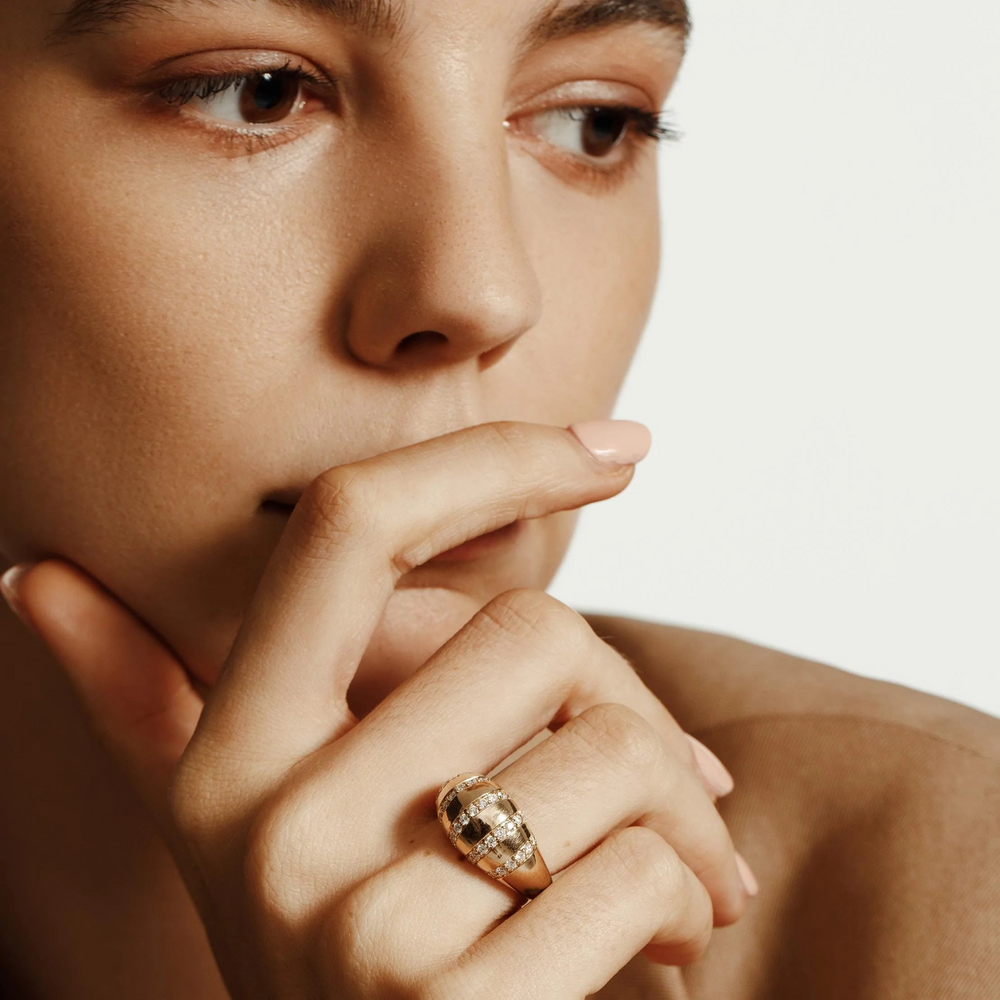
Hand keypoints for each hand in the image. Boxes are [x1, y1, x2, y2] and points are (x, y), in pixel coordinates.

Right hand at [4, 420, 753, 998]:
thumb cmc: (356, 971)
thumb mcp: (233, 841)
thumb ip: (139, 707)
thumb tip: (23, 577)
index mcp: (229, 755)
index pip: (351, 525)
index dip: (494, 457)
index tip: (617, 445)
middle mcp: (269, 826)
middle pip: (530, 630)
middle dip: (633, 703)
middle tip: (679, 783)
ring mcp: (353, 925)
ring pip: (611, 747)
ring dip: (687, 817)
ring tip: (686, 878)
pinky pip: (642, 869)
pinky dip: (693, 899)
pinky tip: (673, 946)